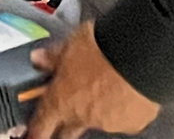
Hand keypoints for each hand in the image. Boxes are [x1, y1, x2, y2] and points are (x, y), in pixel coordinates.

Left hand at [27, 21, 159, 138]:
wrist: (142, 54)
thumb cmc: (103, 46)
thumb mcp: (70, 45)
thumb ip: (53, 56)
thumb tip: (39, 59)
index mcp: (61, 100)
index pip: (41, 125)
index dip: (35, 132)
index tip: (32, 136)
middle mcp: (83, 117)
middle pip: (69, 129)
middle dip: (66, 124)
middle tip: (68, 113)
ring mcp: (108, 123)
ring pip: (98, 119)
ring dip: (98, 106)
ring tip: (107, 83)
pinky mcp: (133, 123)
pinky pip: (123, 117)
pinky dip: (122, 106)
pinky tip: (127, 89)